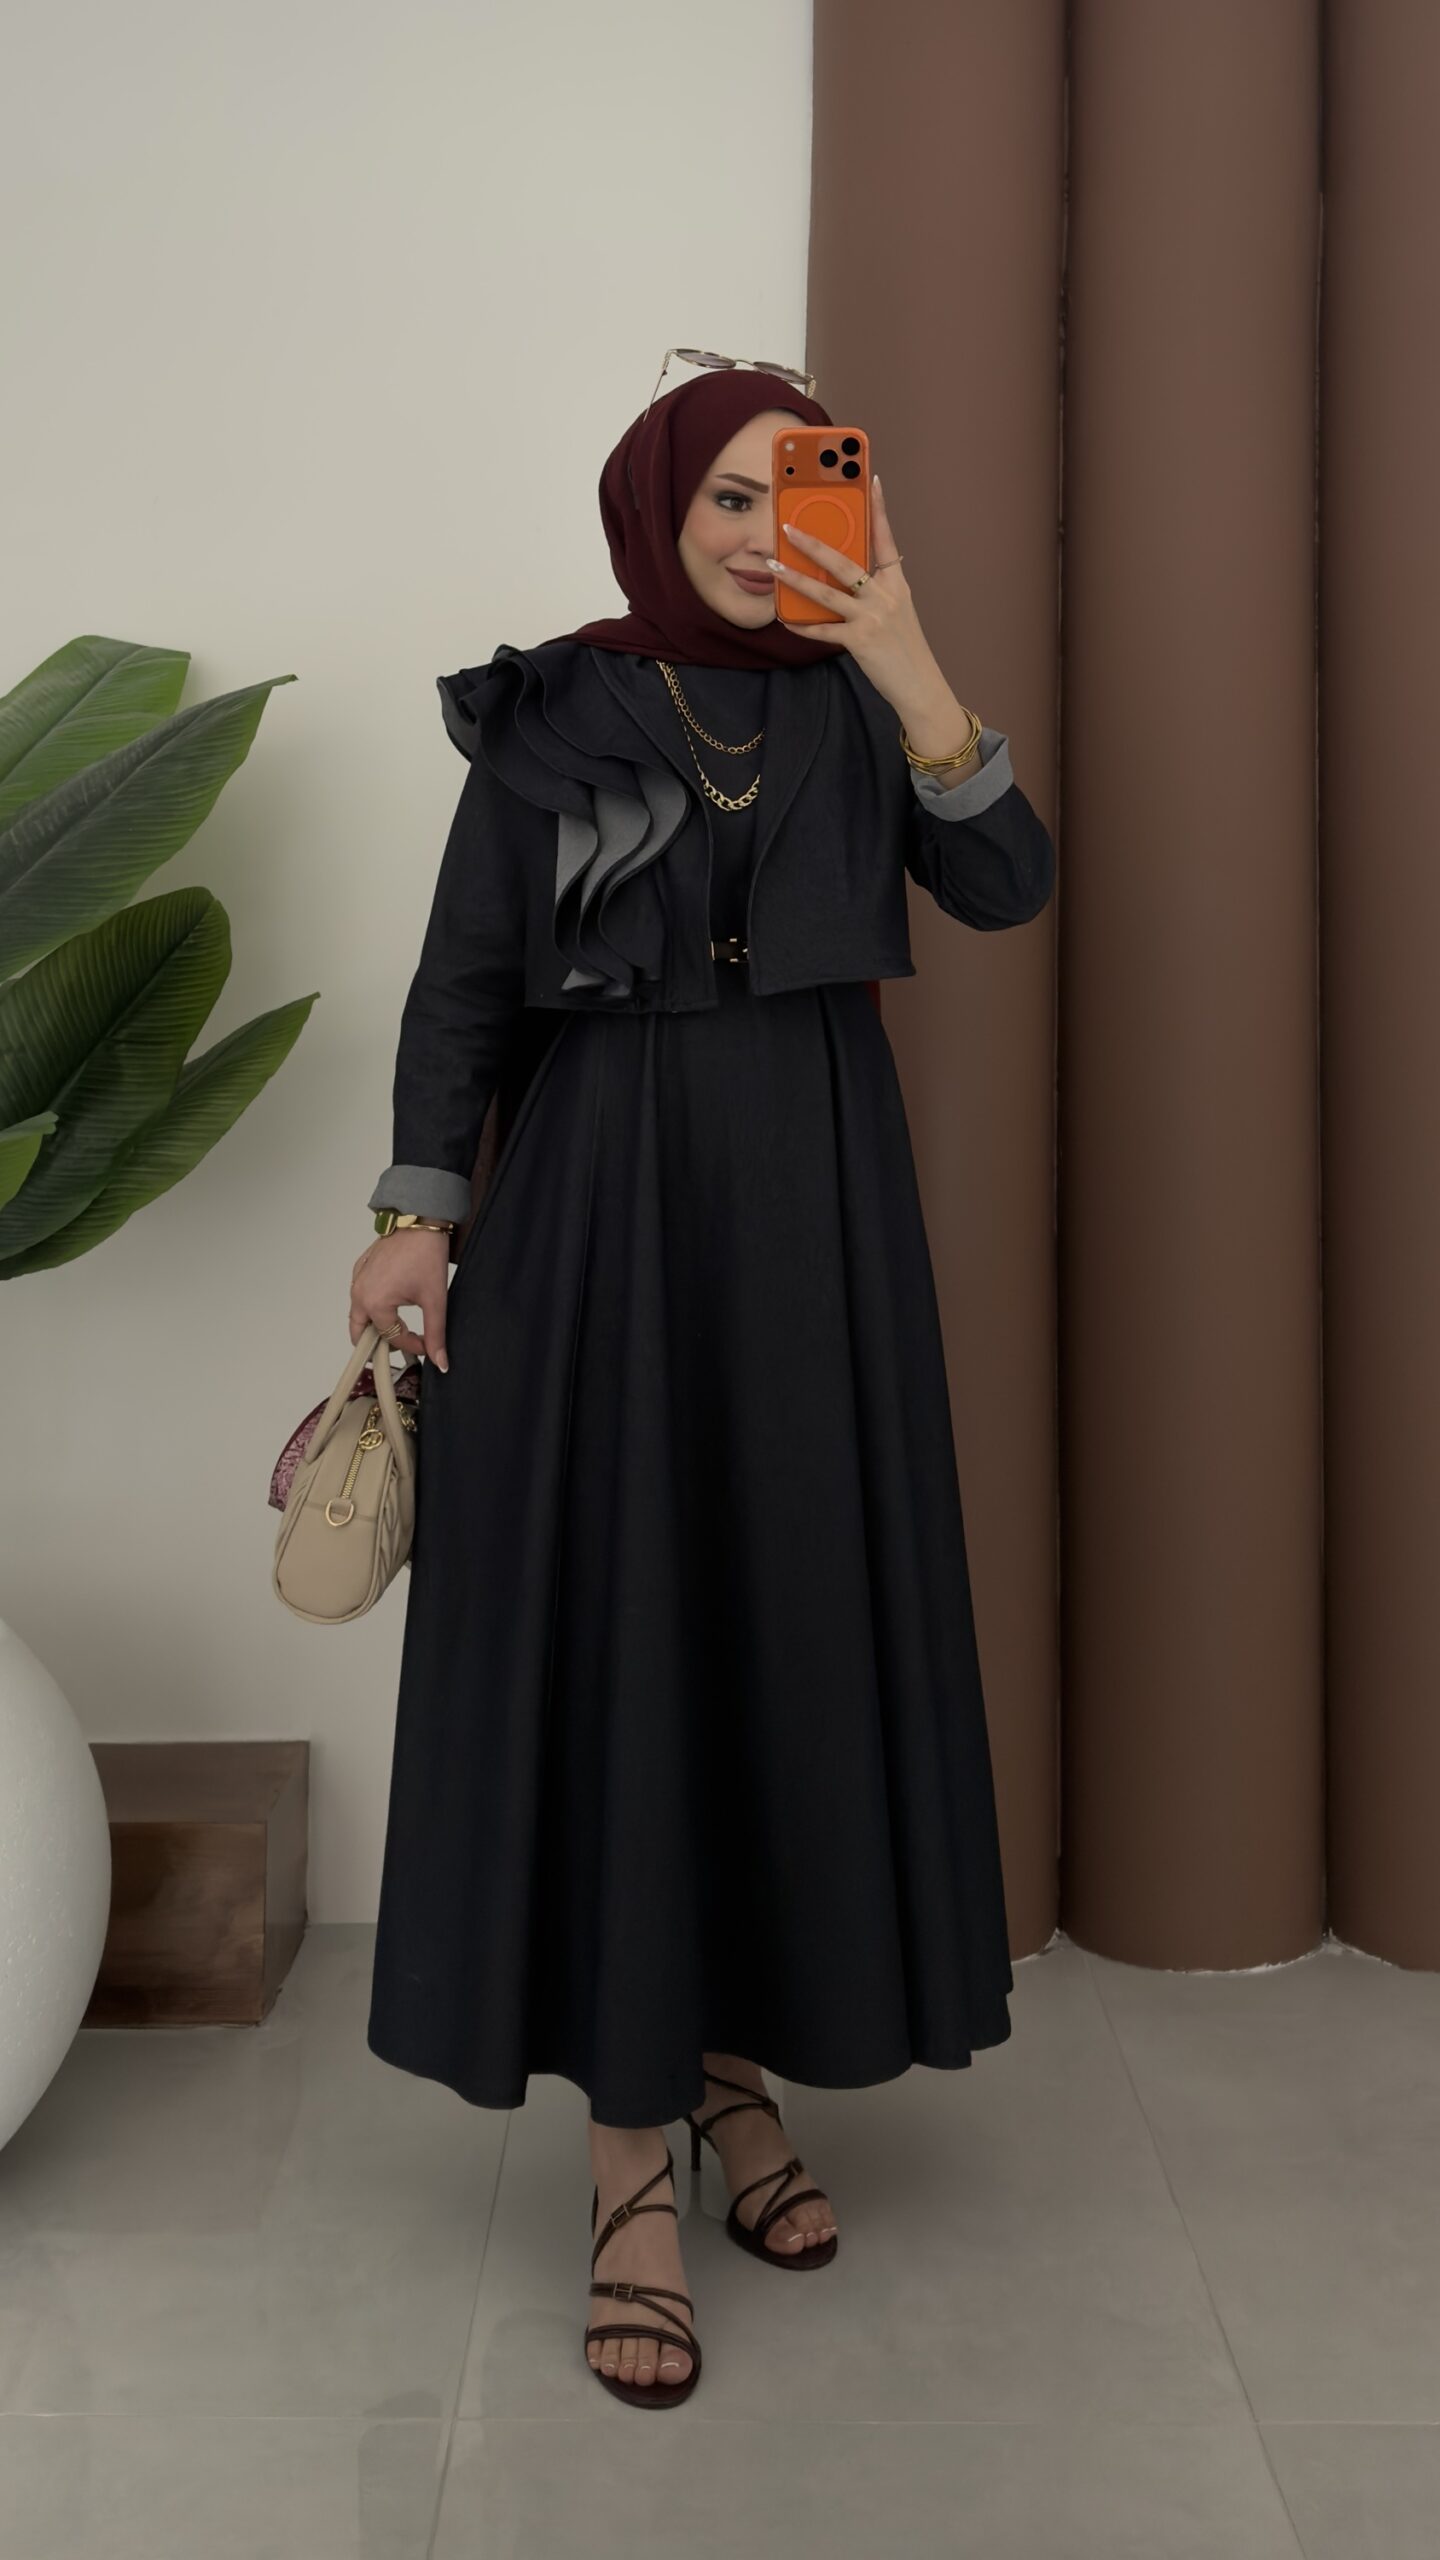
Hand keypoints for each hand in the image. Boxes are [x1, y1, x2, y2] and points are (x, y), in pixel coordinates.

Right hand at [349, 1228, 450, 1371]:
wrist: (420, 1222)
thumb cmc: (426, 1255)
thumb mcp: (434, 1300)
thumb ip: (435, 1335)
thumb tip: (440, 1362)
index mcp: (375, 1304)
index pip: (391, 1338)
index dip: (412, 1346)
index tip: (428, 1345)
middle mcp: (359, 1293)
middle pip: (360, 1333)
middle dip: (378, 1345)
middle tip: (400, 1347)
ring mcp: (357, 1280)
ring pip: (358, 1315)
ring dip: (373, 1326)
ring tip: (398, 1328)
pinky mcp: (360, 1269)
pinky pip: (359, 1295)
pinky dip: (370, 1306)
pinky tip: (391, 1304)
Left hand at [766, 474, 945, 711]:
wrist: (920, 686)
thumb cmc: (906, 649)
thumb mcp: (898, 612)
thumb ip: (875, 592)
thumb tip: (842, 581)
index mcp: (897, 584)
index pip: (886, 539)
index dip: (879, 509)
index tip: (871, 480)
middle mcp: (885, 595)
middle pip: (844, 561)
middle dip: (813, 543)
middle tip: (788, 528)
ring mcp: (872, 617)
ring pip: (826, 592)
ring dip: (795, 579)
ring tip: (773, 566)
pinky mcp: (860, 640)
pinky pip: (823, 629)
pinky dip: (802, 625)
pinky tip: (785, 619)